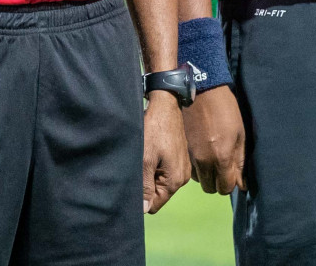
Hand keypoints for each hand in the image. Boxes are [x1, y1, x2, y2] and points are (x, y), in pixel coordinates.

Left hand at [142, 93, 189, 213]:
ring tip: (144, 157)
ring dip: (150, 174)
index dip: (142, 198)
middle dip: (146, 185)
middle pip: (158, 194)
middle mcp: (183, 178)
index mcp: (175, 181)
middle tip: (137, 166)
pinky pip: (164, 171)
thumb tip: (144, 210)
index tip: (133, 182)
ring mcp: (183, 168)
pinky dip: (155, 166)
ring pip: (160, 182)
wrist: (165, 106)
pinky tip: (150, 152)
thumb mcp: (145, 159)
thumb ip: (145, 186)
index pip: (154, 204)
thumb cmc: (153, 130)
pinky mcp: (179, 158)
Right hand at [182, 85, 244, 195]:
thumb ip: (240, 161)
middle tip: (223, 168)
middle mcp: (203, 161)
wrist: (200, 89)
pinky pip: (190, 167)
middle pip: (210, 188)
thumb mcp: (240, 134)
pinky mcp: (182, 148)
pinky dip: (196, 165)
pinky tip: (201, 152)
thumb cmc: (225, 109)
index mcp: (220, 157)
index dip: (231, 183)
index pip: (225, 187)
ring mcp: (190, 155)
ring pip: (198, 179)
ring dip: (206, 174)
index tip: (233, 175)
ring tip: (211, 158)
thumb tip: (242, 184)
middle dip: (217, 182)